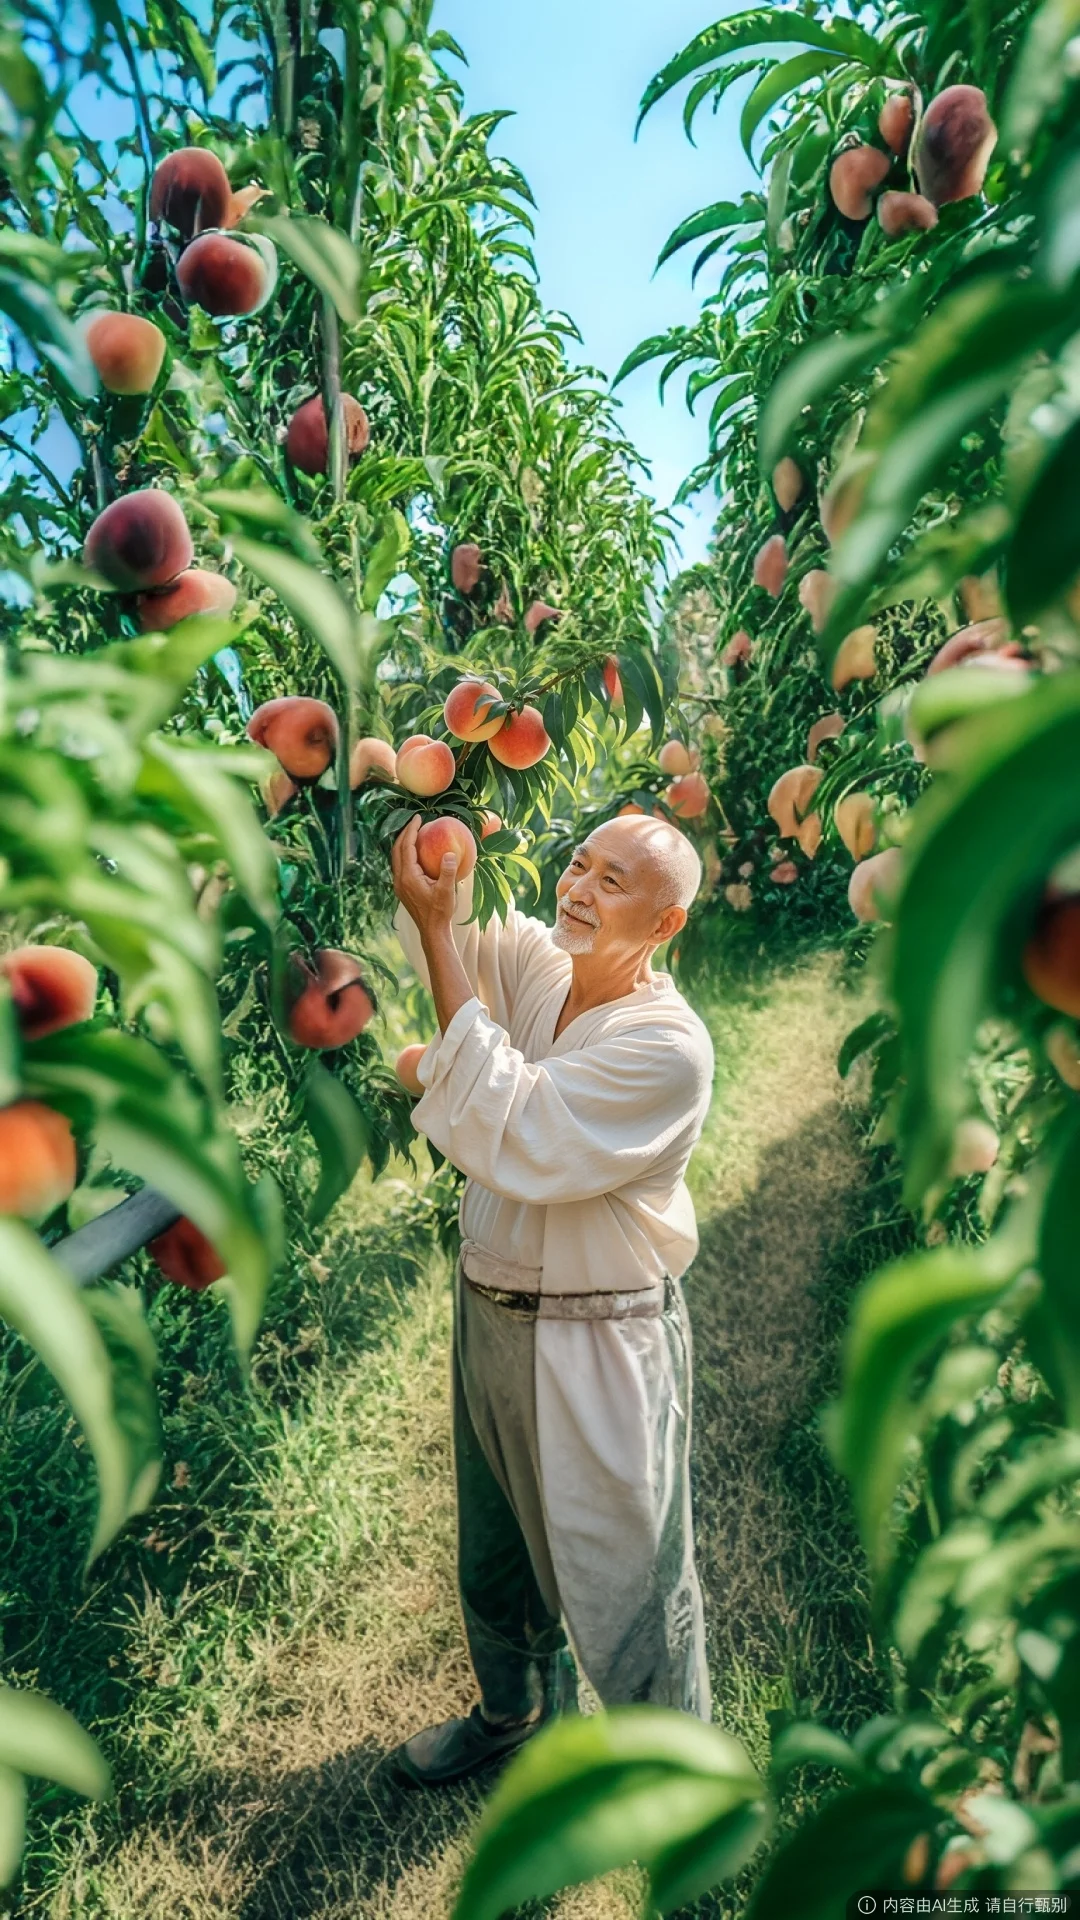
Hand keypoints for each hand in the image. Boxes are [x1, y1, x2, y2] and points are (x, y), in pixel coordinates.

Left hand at [391, 815, 459, 941]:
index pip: (406, 847)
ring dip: (403, 843)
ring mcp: (399, 884)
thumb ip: (448, 871)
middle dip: (404, 833)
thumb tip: (451, 853)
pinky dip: (406, 854)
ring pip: (396, 857)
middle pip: (396, 849)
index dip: (410, 830)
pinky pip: (401, 865)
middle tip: (415, 821)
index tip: (417, 817)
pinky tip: (417, 852)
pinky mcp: (402, 889)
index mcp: (408, 877)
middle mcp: (399, 879)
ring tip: (414, 833)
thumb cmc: (440, 912)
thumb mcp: (447, 891)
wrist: (432, 931)